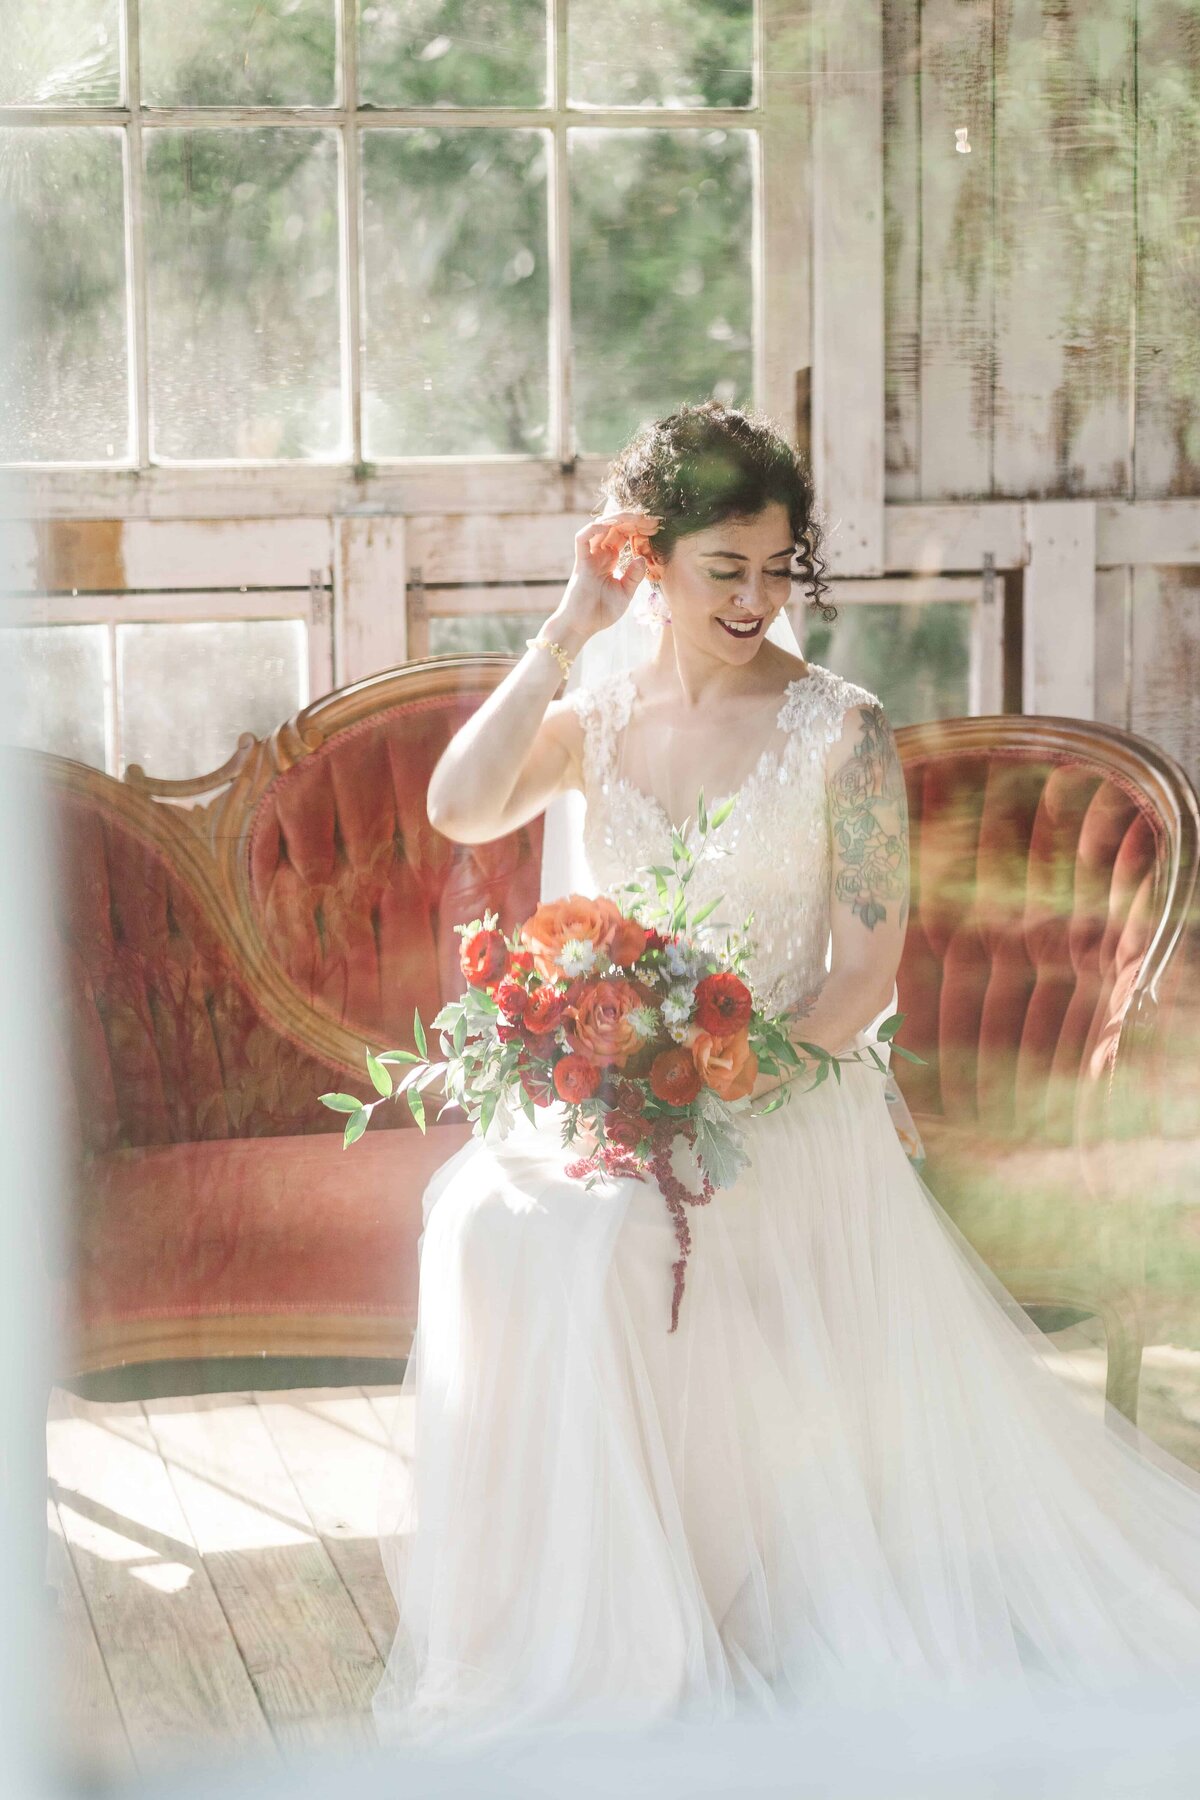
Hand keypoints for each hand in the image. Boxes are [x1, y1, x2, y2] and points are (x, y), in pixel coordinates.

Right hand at [552, 508, 662, 643]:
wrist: (581, 626)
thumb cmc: (601, 612)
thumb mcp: (625, 593)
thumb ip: (634, 576)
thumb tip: (642, 557)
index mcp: (610, 560)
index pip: (624, 535)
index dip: (638, 528)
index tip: (656, 527)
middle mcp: (599, 554)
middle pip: (614, 527)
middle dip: (633, 520)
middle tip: (652, 520)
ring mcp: (589, 557)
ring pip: (600, 527)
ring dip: (618, 520)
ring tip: (637, 518)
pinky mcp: (580, 563)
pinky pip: (582, 539)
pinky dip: (594, 528)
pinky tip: (610, 526)